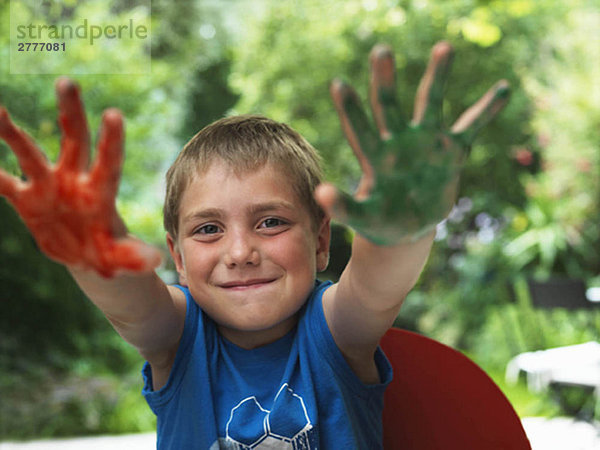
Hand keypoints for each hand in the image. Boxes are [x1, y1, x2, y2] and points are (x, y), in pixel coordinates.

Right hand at [0, 78, 160, 276]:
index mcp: (101, 191)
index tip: (114, 114)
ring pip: (29, 153)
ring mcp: (48, 186)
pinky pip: (3, 183)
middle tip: (68, 82)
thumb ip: (133, 257)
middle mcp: (75, 180)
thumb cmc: (111, 252)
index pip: (109, 162)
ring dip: (12, 133)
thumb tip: (154, 262)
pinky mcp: (27, 199)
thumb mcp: (122, 257)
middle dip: (71, 112)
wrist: (87, 255)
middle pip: (74, 140)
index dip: (111, 141)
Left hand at [315, 41, 509, 244]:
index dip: (350, 110)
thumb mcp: (362, 217)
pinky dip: (486, 110)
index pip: (359, 129)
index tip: (338, 84)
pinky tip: (503, 89)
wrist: (407, 226)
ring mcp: (424, 142)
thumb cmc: (379, 221)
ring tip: (444, 47)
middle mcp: (397, 142)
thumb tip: (320, 192)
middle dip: (384, 79)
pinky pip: (471, 127)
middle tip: (380, 51)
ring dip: (437, 76)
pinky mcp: (450, 152)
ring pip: (430, 103)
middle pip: (387, 105)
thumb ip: (343, 207)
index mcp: (374, 157)